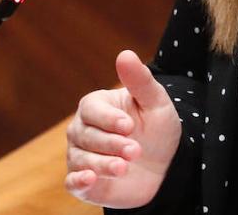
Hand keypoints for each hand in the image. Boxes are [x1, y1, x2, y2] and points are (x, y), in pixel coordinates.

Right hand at [65, 50, 181, 207]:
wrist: (165, 166)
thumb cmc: (156, 128)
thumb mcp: (155, 103)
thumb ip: (139, 80)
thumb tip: (125, 54)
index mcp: (95, 106)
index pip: (91, 109)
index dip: (108, 118)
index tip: (129, 125)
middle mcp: (82, 130)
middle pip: (86, 136)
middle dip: (112, 144)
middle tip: (136, 151)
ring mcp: (80, 156)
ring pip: (81, 160)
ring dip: (103, 164)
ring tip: (125, 168)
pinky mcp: (84, 184)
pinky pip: (72, 183)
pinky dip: (78, 181)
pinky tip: (90, 179)